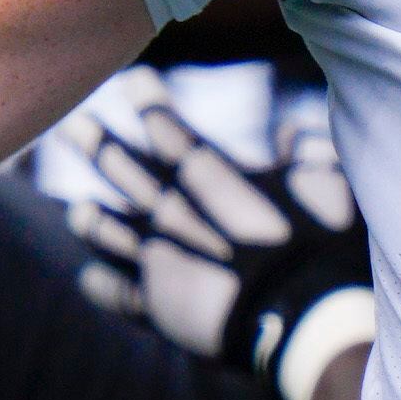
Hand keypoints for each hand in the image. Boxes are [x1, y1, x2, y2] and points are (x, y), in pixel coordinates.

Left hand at [64, 94, 371, 399]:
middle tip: (72, 125)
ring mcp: (158, 261)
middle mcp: (173, 212)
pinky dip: (101, 285)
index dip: (150, 103)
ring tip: (77, 211)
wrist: (305, 319)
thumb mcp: (329, 180)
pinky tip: (88, 278)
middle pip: (126, 173)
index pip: (170, 131)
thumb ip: (305, 151)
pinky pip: (118, 294)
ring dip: (94, 220)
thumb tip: (288, 133)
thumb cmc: (323, 242)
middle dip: (99, 146)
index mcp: (210, 177)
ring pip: (111, 233)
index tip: (131, 80)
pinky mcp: (157, 309)